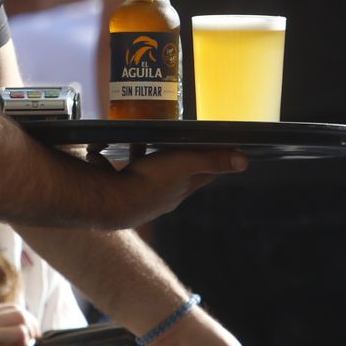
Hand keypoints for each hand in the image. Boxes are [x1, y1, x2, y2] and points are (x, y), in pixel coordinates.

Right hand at [102, 148, 247, 226]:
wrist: (111, 201)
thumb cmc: (151, 182)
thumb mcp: (186, 164)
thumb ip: (212, 160)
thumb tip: (244, 162)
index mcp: (180, 189)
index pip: (201, 175)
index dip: (210, 163)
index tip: (217, 152)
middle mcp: (161, 195)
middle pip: (173, 175)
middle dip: (174, 160)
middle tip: (174, 143)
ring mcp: (137, 193)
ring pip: (143, 173)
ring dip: (141, 159)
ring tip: (137, 145)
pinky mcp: (115, 189)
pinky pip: (115, 173)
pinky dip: (112, 162)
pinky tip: (101, 152)